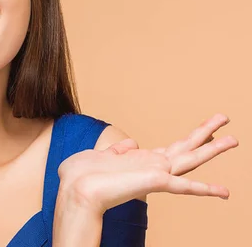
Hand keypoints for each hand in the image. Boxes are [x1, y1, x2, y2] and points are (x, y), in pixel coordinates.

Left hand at [57, 113, 238, 214]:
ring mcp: (156, 175)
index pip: (172, 149)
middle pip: (187, 148)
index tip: (207, 130)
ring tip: (234, 138)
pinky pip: (185, 187)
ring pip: (191, 159)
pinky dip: (205, 189)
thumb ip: (118, 151)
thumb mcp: (102, 156)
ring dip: (213, 149)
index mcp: (142, 161)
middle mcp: (153, 168)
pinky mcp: (155, 182)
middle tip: (225, 117)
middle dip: (207, 134)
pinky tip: (224, 192)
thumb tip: (131, 143)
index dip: (191, 138)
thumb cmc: (82, 175)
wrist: (75, 189)